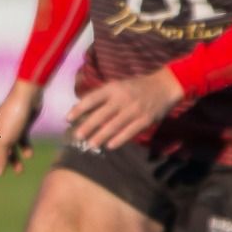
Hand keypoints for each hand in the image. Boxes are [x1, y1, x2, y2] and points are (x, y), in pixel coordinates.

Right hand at [0, 81, 43, 180]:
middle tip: (10, 168)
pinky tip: (29, 154)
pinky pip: (19, 141)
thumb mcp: (5, 141)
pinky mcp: (19, 126)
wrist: (28, 97)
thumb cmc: (12, 117)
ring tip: (20, 170)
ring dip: (13, 159)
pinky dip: (23, 148)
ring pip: (7, 149)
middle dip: (0, 162)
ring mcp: (6, 129)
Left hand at [66, 69, 184, 152]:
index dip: (79, 109)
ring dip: (101, 136)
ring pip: (114, 125)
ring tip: (90, 145)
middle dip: (88, 126)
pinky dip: (119, 139)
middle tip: (77, 136)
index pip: (92, 98)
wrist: (164, 86)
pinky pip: (130, 132)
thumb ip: (101, 96)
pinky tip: (109, 146)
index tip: (68, 119)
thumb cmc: (135, 88)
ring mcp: (134, 109)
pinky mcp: (145, 120)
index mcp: (113, 88)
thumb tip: (80, 108)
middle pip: (101, 114)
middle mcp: (122, 98)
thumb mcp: (118, 86)